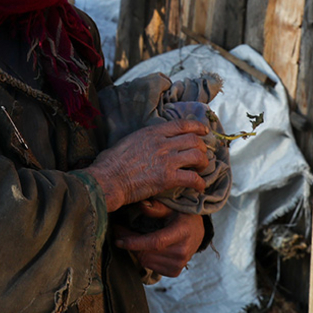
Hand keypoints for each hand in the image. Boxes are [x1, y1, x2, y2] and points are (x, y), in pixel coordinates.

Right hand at [83, 119, 209, 211]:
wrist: (108, 179)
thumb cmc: (110, 162)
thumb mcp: (128, 140)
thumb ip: (143, 139)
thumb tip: (145, 143)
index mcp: (152, 132)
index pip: (182, 124)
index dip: (197, 127)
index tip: (204, 131)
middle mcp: (162, 143)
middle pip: (194, 140)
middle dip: (202, 148)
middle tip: (202, 156)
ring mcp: (166, 160)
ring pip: (197, 156)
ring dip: (203, 164)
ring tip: (201, 171)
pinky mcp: (167, 178)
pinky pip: (192, 178)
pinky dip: (200, 183)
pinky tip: (199, 187)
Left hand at [114, 200, 204, 277]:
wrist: (197, 232)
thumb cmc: (181, 216)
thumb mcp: (172, 207)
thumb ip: (157, 207)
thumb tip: (141, 205)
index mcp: (182, 233)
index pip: (155, 242)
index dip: (135, 242)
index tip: (118, 239)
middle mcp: (182, 252)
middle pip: (147, 253)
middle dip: (129, 243)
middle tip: (117, 231)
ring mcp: (179, 264)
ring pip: (146, 261)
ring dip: (134, 250)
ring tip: (126, 237)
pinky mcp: (174, 272)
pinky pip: (150, 267)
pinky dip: (142, 257)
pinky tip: (140, 247)